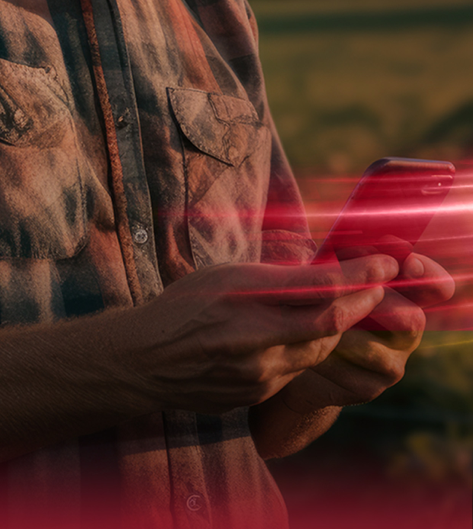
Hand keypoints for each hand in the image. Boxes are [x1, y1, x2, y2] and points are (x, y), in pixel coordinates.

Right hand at [130, 255, 398, 413]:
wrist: (144, 361)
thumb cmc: (184, 305)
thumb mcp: (226, 275)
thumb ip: (274, 279)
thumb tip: (325, 274)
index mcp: (245, 297)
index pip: (320, 288)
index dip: (360, 277)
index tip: (384, 266)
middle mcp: (254, 338)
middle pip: (330, 324)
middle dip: (362, 304)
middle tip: (378, 286)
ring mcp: (256, 373)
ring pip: (318, 350)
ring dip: (336, 328)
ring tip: (347, 306)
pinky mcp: (256, 395)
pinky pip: (296, 371)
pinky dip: (307, 350)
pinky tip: (301, 334)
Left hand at [275, 251, 454, 412]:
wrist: (300, 348)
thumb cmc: (319, 296)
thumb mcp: (333, 272)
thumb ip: (349, 260)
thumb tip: (351, 244)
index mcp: (405, 295)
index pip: (436, 284)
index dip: (428, 274)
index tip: (407, 265)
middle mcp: (407, 330)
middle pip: (413, 320)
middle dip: (379, 305)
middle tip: (351, 294)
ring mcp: (393, 362)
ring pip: (375, 350)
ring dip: (343, 333)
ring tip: (314, 319)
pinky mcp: (370, 387)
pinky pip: (352, 374)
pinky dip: (327, 358)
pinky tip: (309, 345)